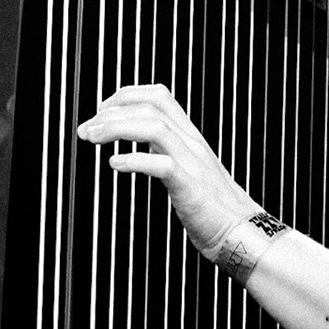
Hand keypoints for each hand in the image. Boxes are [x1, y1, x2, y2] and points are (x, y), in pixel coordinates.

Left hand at [74, 84, 257, 254]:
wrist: (241, 232)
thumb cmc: (213, 207)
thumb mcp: (188, 169)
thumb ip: (167, 153)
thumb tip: (141, 146)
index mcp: (189, 136)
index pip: (158, 96)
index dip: (124, 96)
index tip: (100, 111)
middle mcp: (191, 143)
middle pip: (151, 106)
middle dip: (111, 111)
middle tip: (86, 128)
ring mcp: (192, 163)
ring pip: (154, 127)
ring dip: (116, 128)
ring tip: (92, 138)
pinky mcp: (190, 188)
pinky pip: (162, 165)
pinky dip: (135, 160)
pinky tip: (116, 164)